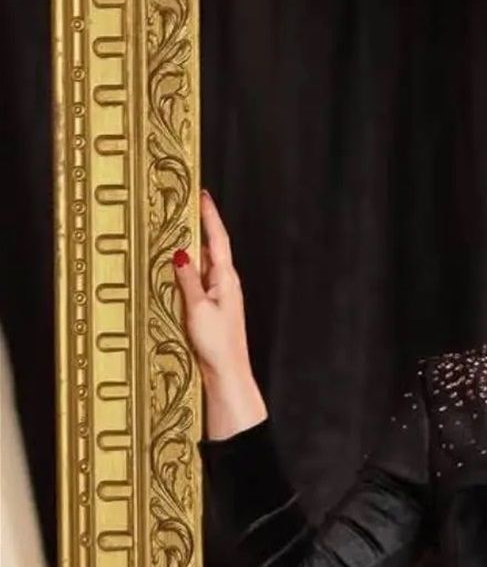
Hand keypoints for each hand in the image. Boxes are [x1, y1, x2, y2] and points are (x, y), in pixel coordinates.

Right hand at [173, 190, 266, 438]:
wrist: (227, 372)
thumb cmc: (216, 343)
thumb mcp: (197, 308)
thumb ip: (188, 279)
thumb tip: (181, 252)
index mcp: (226, 278)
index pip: (218, 239)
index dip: (210, 216)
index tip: (202, 194)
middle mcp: (226, 283)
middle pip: (212, 247)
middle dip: (201, 224)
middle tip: (188, 203)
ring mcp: (221, 294)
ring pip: (205, 262)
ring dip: (194, 244)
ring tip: (180, 226)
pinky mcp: (214, 306)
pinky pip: (200, 278)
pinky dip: (191, 266)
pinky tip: (180, 265)